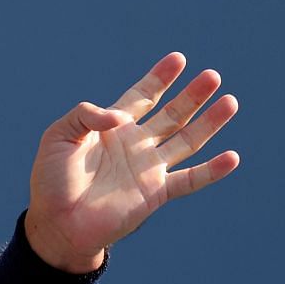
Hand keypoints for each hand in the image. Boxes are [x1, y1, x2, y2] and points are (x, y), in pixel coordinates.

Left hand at [27, 53, 240, 271]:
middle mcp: (135, 145)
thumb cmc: (52, 181)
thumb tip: (120, 117)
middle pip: (172, 114)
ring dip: (209, 122)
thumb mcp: (58, 137)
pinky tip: (232, 157)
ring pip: (187, 140)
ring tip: (230, 101)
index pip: (142, 97)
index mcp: (112, 129)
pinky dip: (212, 171)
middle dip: (192, 95)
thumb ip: (84, 115)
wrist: (56, 224)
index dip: (159, 78)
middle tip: (212, 76)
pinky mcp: (155, 193)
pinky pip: (190, 180)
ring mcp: (148, 168)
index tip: (178, 59)